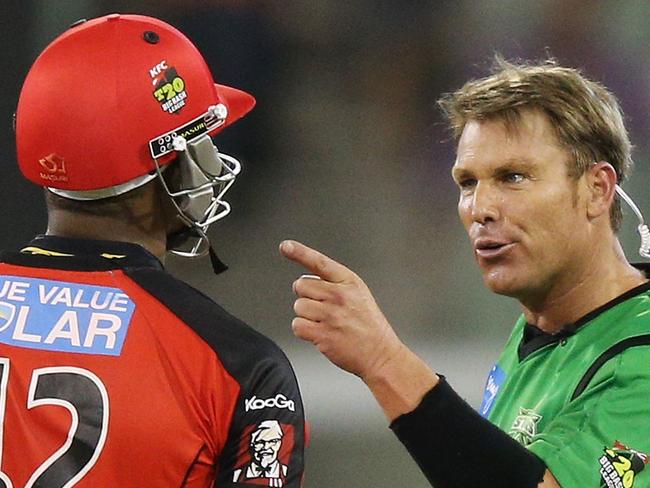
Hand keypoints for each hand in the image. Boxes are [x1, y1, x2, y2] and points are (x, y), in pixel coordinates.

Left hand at [279, 240, 402, 380]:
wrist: (380, 354)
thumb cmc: (369, 325)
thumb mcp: (359, 294)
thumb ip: (335, 283)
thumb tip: (306, 280)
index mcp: (349, 282)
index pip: (320, 262)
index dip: (300, 253)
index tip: (285, 246)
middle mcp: (339, 296)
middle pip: (301, 285)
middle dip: (307, 296)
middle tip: (323, 308)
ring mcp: (331, 315)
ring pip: (298, 306)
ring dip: (306, 315)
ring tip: (326, 322)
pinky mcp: (323, 335)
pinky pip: (297, 326)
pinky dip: (304, 330)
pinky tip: (319, 333)